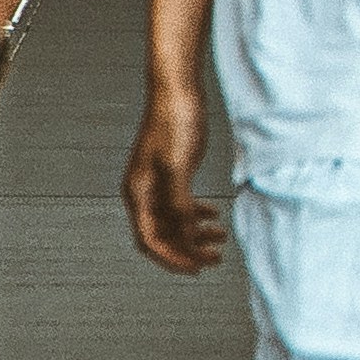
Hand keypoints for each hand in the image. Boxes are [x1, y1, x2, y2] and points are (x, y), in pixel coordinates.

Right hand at [122, 79, 226, 274]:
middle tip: (214, 259)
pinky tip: (215, 215)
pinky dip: (197, 214)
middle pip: (162, 235)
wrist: (178, 90)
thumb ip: (179, 203)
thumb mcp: (178, 166)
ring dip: (195, 233)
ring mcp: (157, 182)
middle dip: (187, 250)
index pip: (150, 240)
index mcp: (138, 193)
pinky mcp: (172, 172)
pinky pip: (181, 204)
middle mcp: (143, 191)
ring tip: (221, 238)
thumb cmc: (175, 123)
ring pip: (174, 221)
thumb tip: (185, 234)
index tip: (196, 269)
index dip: (172, 259)